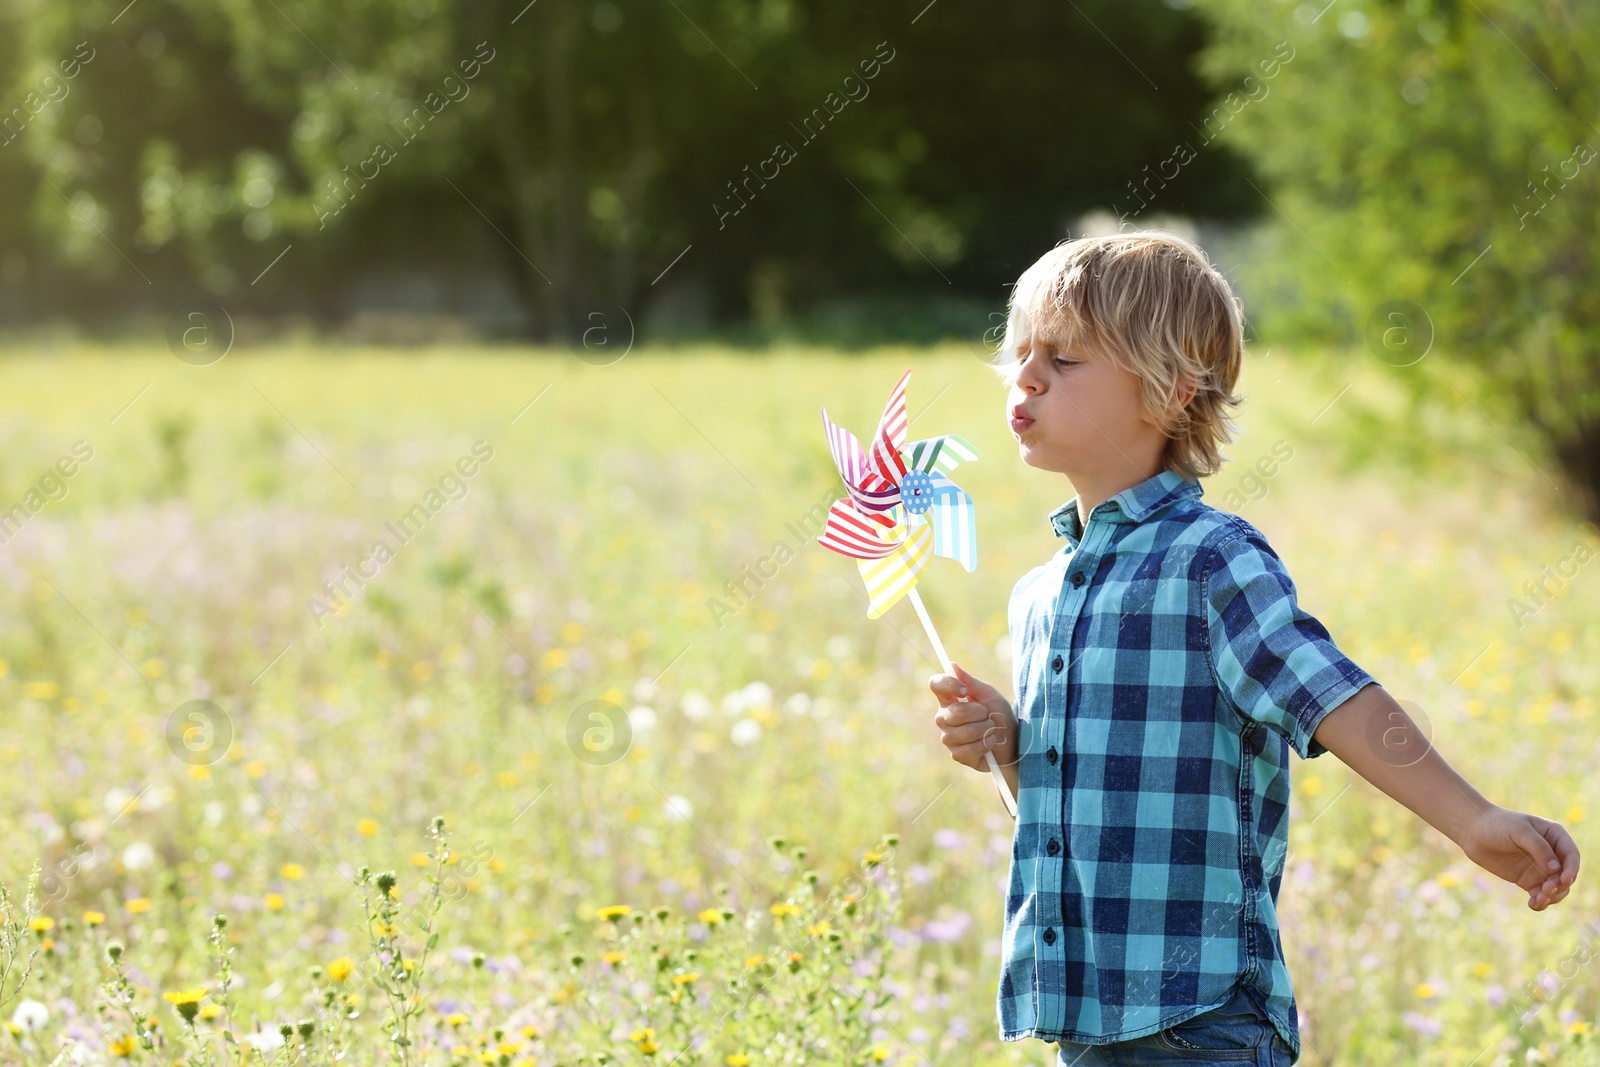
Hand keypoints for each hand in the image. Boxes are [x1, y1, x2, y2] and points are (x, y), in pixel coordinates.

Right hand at [928, 662, 1017, 772]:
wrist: (1013, 742)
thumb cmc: (1000, 716)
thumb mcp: (989, 695)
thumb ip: (971, 682)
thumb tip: (952, 665)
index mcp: (950, 699)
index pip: (936, 685)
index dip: (948, 685)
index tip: (965, 691)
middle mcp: (944, 718)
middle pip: (955, 712)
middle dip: (979, 713)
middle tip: (988, 715)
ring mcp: (949, 737)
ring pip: (965, 732)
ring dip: (986, 730)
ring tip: (991, 730)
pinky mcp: (957, 755)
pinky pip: (970, 749)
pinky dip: (986, 745)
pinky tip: (989, 744)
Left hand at [1457, 806, 1579, 910]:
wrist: (1472, 832)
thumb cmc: (1497, 825)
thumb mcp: (1519, 831)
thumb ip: (1538, 848)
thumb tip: (1556, 869)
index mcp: (1554, 836)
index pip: (1571, 855)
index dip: (1572, 869)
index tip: (1564, 880)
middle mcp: (1552, 854)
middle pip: (1566, 875)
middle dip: (1560, 885)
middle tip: (1545, 890)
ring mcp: (1540, 868)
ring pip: (1556, 888)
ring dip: (1552, 897)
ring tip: (1538, 899)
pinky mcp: (1528, 880)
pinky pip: (1540, 895)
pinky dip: (1540, 902)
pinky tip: (1532, 904)